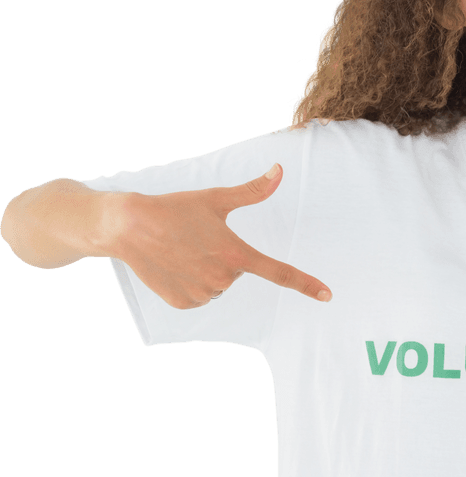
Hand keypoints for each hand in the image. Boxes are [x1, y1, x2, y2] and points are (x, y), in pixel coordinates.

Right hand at [107, 163, 331, 308]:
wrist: (127, 227)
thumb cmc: (175, 209)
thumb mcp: (216, 198)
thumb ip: (254, 190)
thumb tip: (280, 171)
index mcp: (235, 254)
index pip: (279, 273)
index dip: (306, 284)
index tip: (328, 296)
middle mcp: (222, 279)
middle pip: (237, 272)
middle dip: (224, 257)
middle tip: (197, 239)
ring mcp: (202, 294)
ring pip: (218, 285)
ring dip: (207, 271)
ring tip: (182, 251)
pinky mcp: (184, 304)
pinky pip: (199, 295)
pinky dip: (190, 282)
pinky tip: (173, 265)